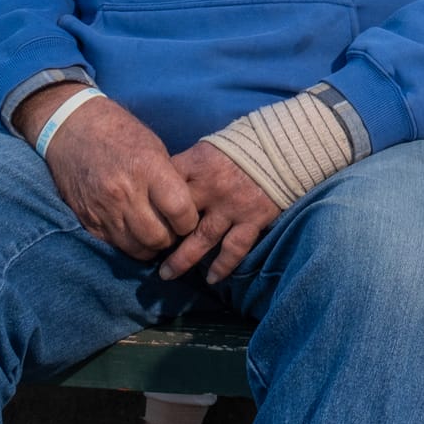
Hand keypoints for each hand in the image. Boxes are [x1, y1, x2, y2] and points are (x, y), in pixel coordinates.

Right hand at [25, 93, 199, 259]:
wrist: (73, 129)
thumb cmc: (120, 132)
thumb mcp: (153, 146)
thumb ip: (169, 178)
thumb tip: (187, 209)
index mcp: (147, 167)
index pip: (179, 210)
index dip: (190, 221)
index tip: (189, 219)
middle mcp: (125, 191)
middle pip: (158, 237)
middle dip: (171, 238)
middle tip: (173, 230)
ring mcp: (104, 209)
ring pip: (137, 249)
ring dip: (150, 246)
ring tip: (154, 233)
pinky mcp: (88, 220)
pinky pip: (115, 246)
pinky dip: (129, 244)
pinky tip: (134, 232)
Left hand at [159, 142, 282, 283]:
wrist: (284, 146)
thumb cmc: (242, 145)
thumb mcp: (209, 147)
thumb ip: (187, 167)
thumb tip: (160, 185)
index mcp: (197, 164)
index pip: (164, 186)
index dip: (148, 204)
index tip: (138, 219)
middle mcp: (212, 187)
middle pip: (177, 217)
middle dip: (160, 235)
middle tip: (145, 251)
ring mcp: (232, 206)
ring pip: (201, 239)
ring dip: (182, 259)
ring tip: (167, 274)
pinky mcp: (253, 219)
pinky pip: (234, 248)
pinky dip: (223, 265)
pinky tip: (212, 278)